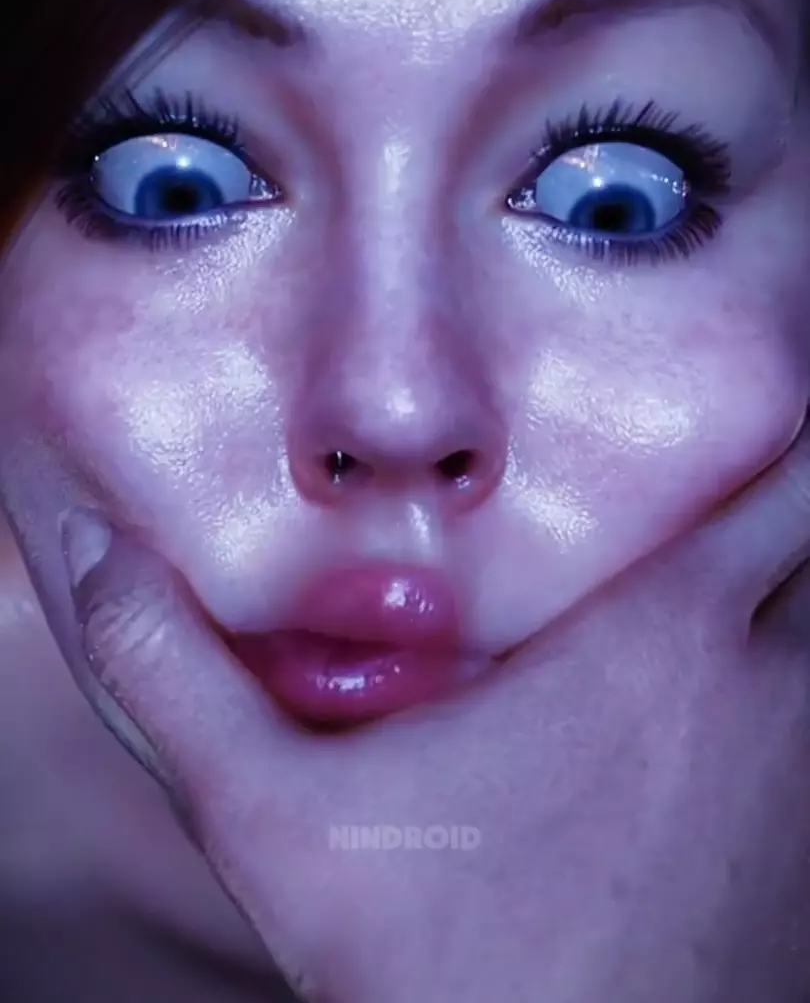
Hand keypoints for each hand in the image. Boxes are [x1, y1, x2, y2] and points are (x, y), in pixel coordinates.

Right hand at [59, 427, 809, 1002]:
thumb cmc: (431, 971)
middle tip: (724, 498)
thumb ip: (175, 675)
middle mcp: (764, 693)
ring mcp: (809, 779)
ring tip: (717, 600)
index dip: (786, 440)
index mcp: (656, 644)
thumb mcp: (273, 814)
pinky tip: (728, 725)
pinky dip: (793, 692)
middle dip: (787, 508)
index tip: (751, 422)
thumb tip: (89, 560)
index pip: (790, 482)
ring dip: (793, 597)